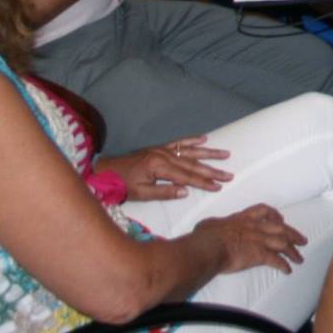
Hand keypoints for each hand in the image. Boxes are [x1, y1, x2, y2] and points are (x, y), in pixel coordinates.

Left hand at [98, 136, 232, 200]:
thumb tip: (186, 191)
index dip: (203, 183)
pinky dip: (192, 140)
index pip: (186, 177)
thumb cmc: (121, 185)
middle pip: (192, 164)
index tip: (218, 187)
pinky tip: (204, 138)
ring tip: (225, 154)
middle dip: (212, 171)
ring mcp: (161, 149)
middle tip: (229, 175)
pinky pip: (178, 142)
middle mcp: (163, 155)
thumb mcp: (140, 194)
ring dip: (208, 153)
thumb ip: (164, 192)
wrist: (104, 170)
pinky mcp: (158, 147)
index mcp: (159, 167)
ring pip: (190, 151)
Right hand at [196, 203, 307, 274]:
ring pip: (283, 244)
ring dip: (293, 252)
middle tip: (302, 241)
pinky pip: (276, 260)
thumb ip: (216, 225)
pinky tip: (288, 270)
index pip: (264, 211)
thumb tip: (210, 227)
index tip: (281, 219)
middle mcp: (255, 227)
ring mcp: (259, 240)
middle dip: (293, 234)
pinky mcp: (259, 255)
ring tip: (299, 259)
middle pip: (281, 228)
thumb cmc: (206, 236)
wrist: (209, 246)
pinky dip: (284, 265)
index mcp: (243, 218)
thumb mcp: (210, 224)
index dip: (275, 215)